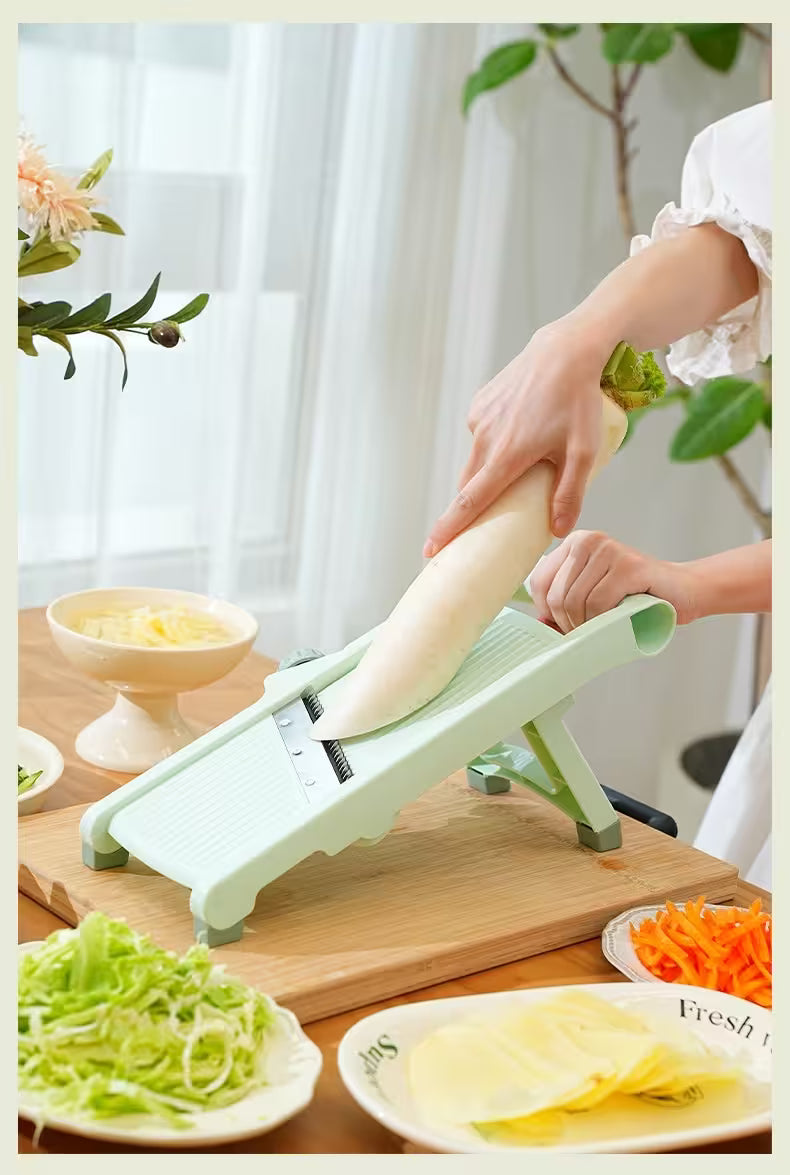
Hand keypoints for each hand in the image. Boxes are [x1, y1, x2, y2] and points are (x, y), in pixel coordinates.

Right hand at [424, 322, 611, 557]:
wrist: (565, 351)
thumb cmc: (578, 401)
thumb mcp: (583, 451)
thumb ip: (569, 493)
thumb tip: (556, 530)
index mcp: (507, 456)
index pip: (470, 502)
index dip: (449, 529)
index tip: (431, 550)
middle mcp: (486, 439)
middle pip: (470, 485)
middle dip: (474, 505)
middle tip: (490, 516)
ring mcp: (480, 420)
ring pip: (477, 459)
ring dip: (490, 470)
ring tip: (523, 457)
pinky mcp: (480, 404)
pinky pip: (482, 435)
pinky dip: (494, 442)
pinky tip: (520, 428)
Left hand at [529, 530, 699, 631]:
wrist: (682, 591)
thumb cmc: (634, 597)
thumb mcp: (591, 596)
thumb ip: (563, 604)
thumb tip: (539, 624)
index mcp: (574, 543)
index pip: (539, 582)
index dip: (547, 612)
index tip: (565, 624)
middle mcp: (588, 540)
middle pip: (556, 595)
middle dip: (568, 624)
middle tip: (587, 633)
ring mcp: (609, 550)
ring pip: (575, 601)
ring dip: (586, 626)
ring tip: (602, 628)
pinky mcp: (629, 566)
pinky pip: (598, 603)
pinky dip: (602, 621)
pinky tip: (616, 620)